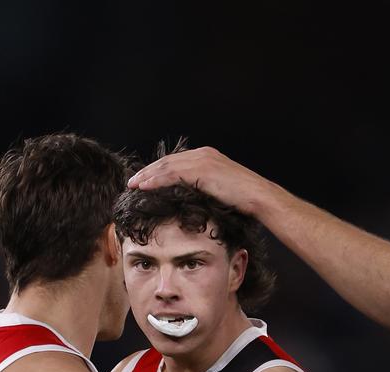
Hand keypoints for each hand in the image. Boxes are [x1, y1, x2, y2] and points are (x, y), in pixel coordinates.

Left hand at [127, 147, 276, 215]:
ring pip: (167, 166)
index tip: (144, 179)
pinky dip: (156, 179)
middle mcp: (203, 154)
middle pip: (167, 161)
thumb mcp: (218, 190)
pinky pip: (173, 173)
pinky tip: (145, 186)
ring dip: (148, 175)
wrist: (257, 197)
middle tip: (132, 181)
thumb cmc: (242, 199)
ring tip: (133, 184)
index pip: (175, 161)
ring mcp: (202, 160)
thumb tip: (187, 198)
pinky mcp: (202, 170)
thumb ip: (202, 187)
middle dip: (148, 171)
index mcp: (206, 156)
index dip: (158, 170)